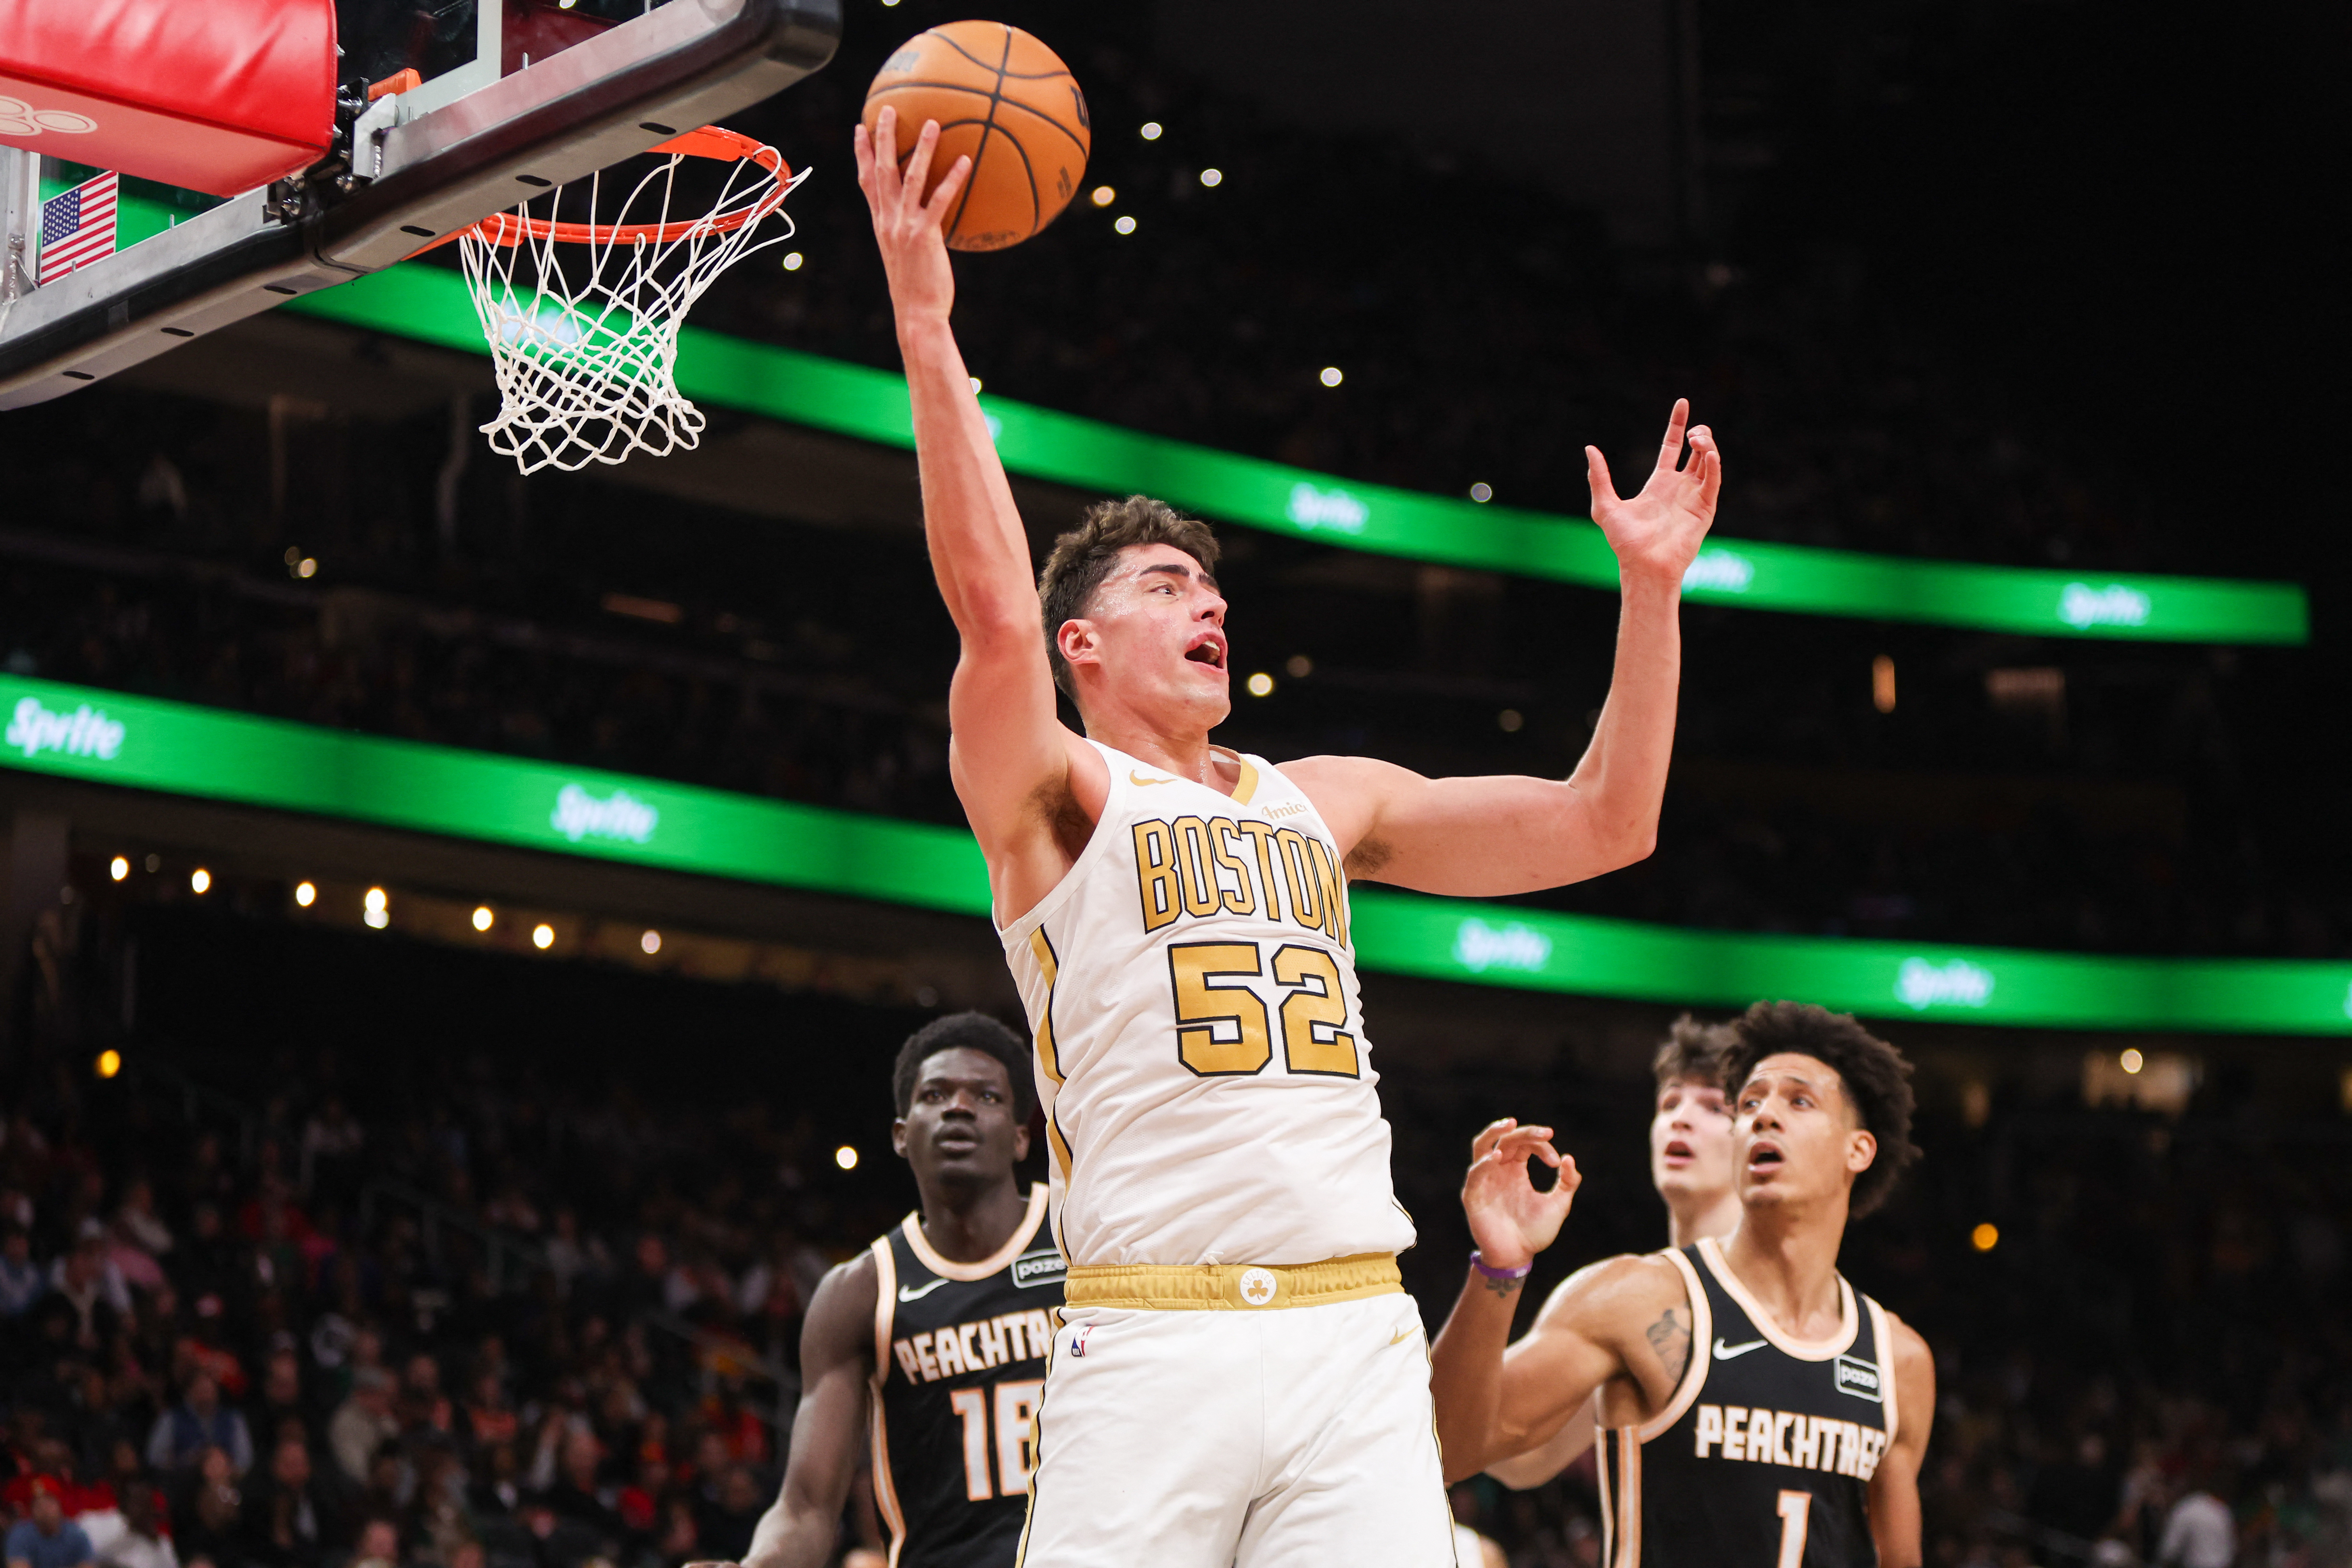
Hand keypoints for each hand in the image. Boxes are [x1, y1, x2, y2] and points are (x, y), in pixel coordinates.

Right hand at [852, 106, 971, 325]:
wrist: (916, 313)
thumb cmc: (916, 289)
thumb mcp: (905, 256)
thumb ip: (908, 233)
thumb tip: (922, 222)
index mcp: (881, 224)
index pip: (866, 181)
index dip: (861, 153)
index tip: (860, 127)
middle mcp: (888, 221)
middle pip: (882, 170)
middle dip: (883, 137)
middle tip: (888, 108)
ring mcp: (904, 226)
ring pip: (910, 178)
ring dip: (921, 148)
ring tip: (932, 123)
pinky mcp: (924, 235)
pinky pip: (940, 200)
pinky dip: (952, 179)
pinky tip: (966, 161)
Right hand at [1461, 1118, 1580, 1271]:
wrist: (1517, 1257)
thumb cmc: (1535, 1232)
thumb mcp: (1558, 1205)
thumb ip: (1567, 1183)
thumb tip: (1569, 1159)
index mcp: (1516, 1169)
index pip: (1525, 1144)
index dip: (1541, 1145)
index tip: (1556, 1162)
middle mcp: (1499, 1170)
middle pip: (1505, 1138)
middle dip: (1525, 1132)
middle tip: (1545, 1132)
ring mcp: (1484, 1180)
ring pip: (1481, 1146)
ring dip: (1493, 1133)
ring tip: (1509, 1124)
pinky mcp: (1473, 1196)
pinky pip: (1475, 1174)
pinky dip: (1485, 1163)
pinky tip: (1498, 1158)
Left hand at [1587, 399, 1721, 585]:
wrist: (1642, 565)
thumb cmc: (1624, 542)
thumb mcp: (1605, 506)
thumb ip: (1599, 477)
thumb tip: (1589, 448)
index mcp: (1659, 483)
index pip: (1671, 446)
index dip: (1677, 425)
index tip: (1682, 403)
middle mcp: (1679, 487)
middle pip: (1695, 451)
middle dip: (1698, 434)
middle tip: (1692, 431)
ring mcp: (1694, 497)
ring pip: (1708, 462)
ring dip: (1707, 446)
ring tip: (1697, 439)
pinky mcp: (1704, 509)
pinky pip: (1713, 482)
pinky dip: (1713, 466)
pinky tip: (1708, 455)